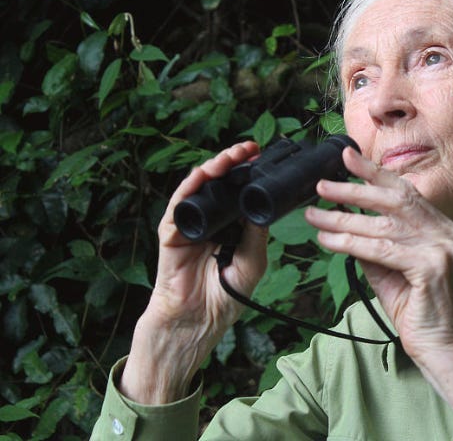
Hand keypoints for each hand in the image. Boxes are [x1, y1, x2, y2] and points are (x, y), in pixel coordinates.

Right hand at [122, 141, 268, 402]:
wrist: (197, 322)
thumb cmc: (224, 298)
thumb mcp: (252, 263)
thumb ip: (256, 234)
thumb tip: (262, 204)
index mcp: (230, 228)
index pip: (237, 193)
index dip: (247, 174)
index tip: (261, 158)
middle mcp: (210, 222)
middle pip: (218, 185)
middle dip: (232, 164)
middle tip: (248, 149)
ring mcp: (189, 226)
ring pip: (198, 189)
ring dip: (212, 170)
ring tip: (229, 157)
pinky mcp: (171, 235)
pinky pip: (178, 206)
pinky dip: (189, 189)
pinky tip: (202, 177)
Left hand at [305, 147, 452, 426]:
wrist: (441, 349)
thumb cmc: (417, 310)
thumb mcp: (391, 270)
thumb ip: (375, 244)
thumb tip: (344, 221)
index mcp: (442, 227)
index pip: (405, 191)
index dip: (375, 172)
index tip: (346, 157)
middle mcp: (447, 232)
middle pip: (394, 200)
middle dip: (355, 188)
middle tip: (322, 185)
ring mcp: (443, 248)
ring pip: (383, 225)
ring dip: (343, 219)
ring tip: (314, 215)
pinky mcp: (432, 267)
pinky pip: (382, 250)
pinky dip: (351, 243)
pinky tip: (328, 241)